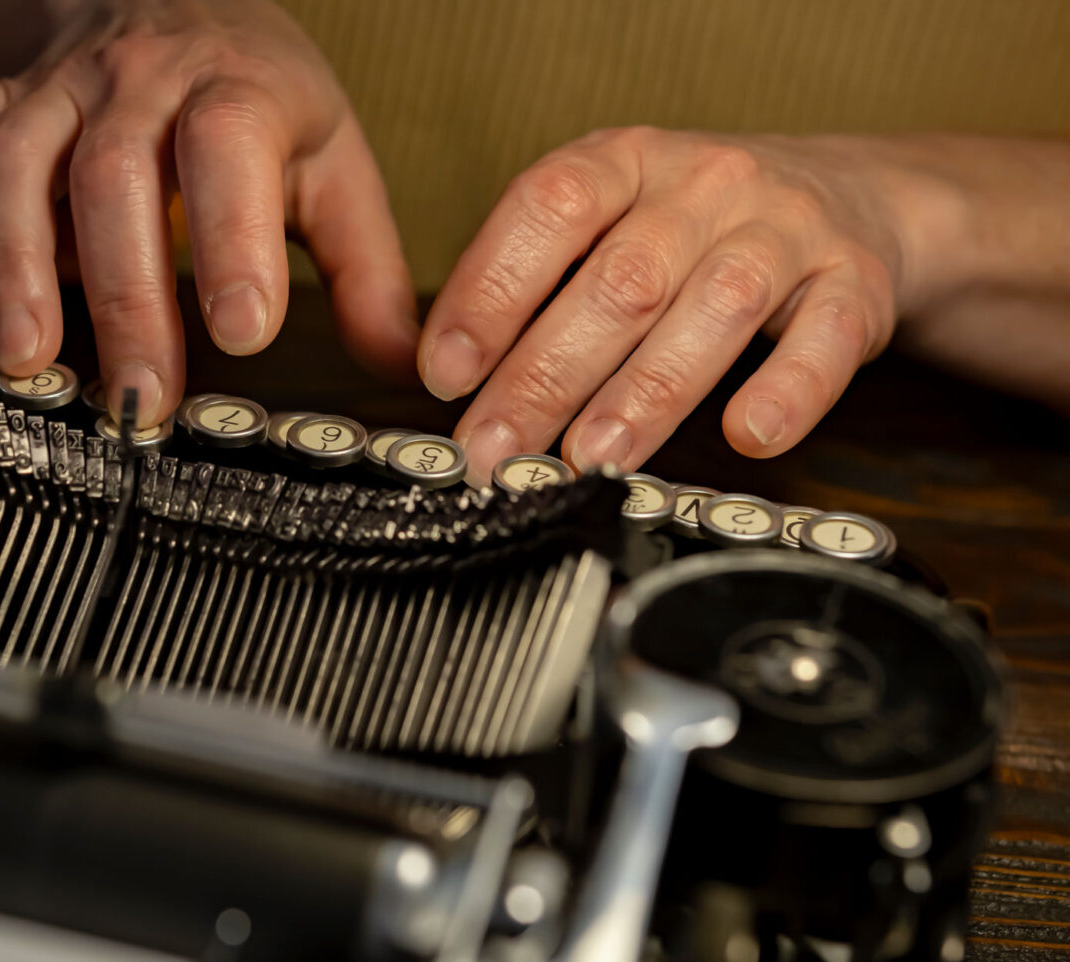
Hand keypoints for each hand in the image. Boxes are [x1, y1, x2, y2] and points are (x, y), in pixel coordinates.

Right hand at [0, 0, 416, 423]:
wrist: (188, 0)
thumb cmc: (261, 100)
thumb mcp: (334, 167)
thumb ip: (365, 268)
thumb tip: (405, 367)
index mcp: (239, 92)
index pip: (230, 149)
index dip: (232, 236)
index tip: (242, 331)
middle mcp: (143, 83)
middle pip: (119, 176)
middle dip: (127, 294)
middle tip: (140, 399)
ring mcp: (64, 87)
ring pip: (21, 158)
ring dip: (14, 258)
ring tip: (26, 358)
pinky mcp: (5, 94)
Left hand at [420, 128, 952, 483]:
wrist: (850, 197)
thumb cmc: (696, 229)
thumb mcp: (610, 223)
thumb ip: (537, 284)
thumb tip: (446, 374)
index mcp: (628, 161)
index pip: (549, 209)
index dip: (491, 290)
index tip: (446, 371)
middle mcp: (707, 184)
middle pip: (620, 280)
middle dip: (544, 376)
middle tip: (494, 449)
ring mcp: (787, 231)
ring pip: (713, 310)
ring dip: (643, 395)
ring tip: (587, 460)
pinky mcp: (855, 285)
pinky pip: (826, 339)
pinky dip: (787, 392)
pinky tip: (745, 436)